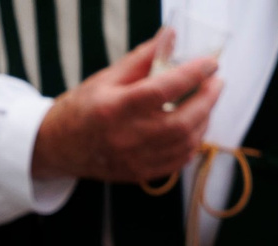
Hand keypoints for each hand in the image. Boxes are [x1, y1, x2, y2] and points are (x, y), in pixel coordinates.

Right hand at [30, 31, 220, 183]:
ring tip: (207, 102)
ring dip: (204, 120)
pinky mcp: (143, 174)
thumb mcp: (107, 77)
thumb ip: (142, 59)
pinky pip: (180, 160)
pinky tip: (195, 125)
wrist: (61, 146)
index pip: (163, 90)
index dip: (191, 75)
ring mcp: (136, 159)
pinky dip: (193, 140)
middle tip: (216, 83)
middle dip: (207, 101)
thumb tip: (170, 38)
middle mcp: (127, 137)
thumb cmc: (84, 107)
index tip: (210, 64)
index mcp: (115, 108)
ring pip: (186, 143)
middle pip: (182, 121)